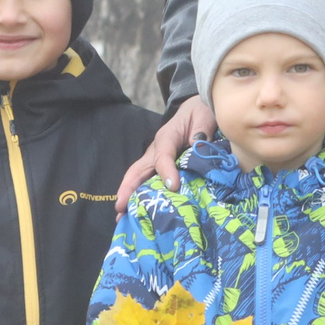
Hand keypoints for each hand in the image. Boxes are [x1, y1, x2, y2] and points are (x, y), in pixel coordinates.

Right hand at [116, 95, 215, 210]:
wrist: (197, 108)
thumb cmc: (200, 112)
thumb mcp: (204, 117)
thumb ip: (202, 131)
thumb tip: (199, 146)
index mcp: (166, 137)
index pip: (162, 156)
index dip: (166, 171)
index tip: (173, 186)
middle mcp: (156, 150)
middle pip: (137, 170)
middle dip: (127, 189)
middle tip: (120, 209)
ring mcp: (155, 158)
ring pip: (138, 177)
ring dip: (129, 195)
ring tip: (122, 216)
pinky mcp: (160, 165)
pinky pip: (147, 180)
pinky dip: (141, 194)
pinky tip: (140, 211)